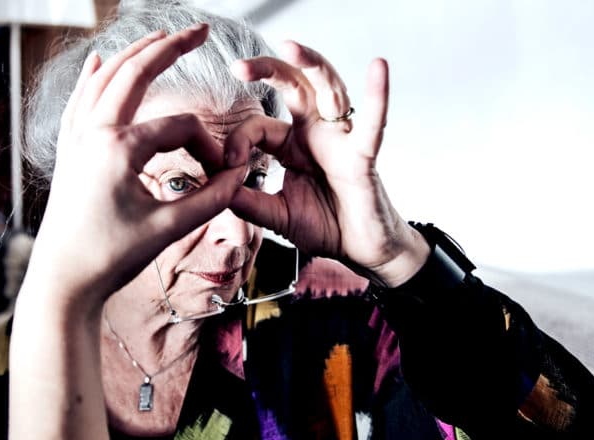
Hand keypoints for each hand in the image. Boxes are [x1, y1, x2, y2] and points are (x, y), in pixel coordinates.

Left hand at [26, 25, 243, 310]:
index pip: (181, 127)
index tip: (221, 174)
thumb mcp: (168, 228)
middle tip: (199, 29)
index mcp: (119, 148)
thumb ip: (211, 198)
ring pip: (104, 79)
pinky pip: (79, 101)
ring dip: (133, 54)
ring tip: (160, 36)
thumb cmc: (110, 257)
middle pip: (135, 73)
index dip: (209, 146)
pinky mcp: (69, 152)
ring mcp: (77, 139)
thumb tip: (240, 175)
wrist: (63, 281)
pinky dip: (91, 77)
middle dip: (169, 48)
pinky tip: (95, 61)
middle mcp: (94, 133)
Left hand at [226, 41, 428, 286]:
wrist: (359, 250)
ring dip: (312, 65)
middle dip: (268, 70)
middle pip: (293, 87)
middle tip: (239, 66)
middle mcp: (315, 134)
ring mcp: (340, 140)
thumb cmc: (325, 226)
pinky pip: (372, 123)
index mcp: (292, 146)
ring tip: (291, 47)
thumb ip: (247, 202)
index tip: (227, 165)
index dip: (238, 141)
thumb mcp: (275, 215)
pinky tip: (378, 68)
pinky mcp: (363, 155)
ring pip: (327, 89)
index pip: (259, 127)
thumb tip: (215, 186)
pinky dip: (378, 96)